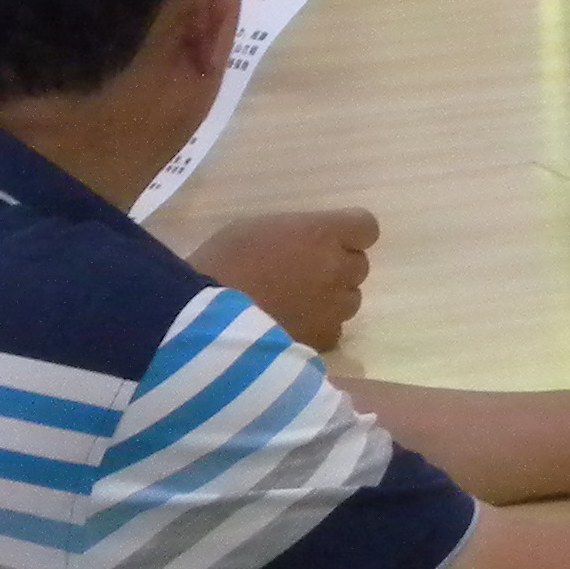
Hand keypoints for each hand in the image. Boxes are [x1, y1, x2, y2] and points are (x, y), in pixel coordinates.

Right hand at [186, 205, 381, 351]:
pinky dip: (319, 329)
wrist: (203, 318)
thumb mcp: (255, 228)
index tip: (328, 240)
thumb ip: (294, 234)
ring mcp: (334, 308)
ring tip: (296, 304)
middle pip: (358, 265)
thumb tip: (306, 246)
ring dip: (331, 299)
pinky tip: (291, 327)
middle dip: (337, 267)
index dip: (350, 234)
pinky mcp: (323, 340)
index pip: (366, 227)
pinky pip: (334, 331)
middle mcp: (337, 268)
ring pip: (350, 300)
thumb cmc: (221, 262)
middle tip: (303, 274)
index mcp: (322, 233)